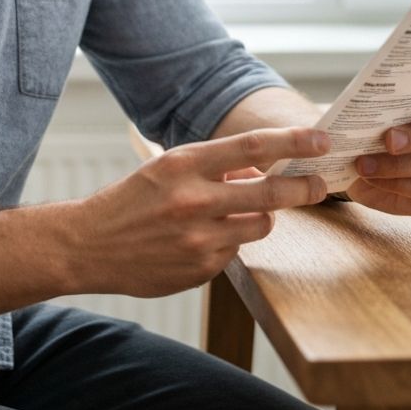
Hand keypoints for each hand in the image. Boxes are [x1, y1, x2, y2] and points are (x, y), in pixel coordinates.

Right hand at [67, 128, 329, 297]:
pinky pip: (235, 252)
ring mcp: (200, 239)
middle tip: (320, 184)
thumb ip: (212, 167)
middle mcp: (195, 200)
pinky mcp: (202, 269)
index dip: (292, 142)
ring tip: (238, 212)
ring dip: (261, 216)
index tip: (320, 140)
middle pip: (271, 192)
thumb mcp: (167, 168)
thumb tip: (256, 169)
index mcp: (184, 164)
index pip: (251, 146)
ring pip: (260, 224)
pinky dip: (229, 243)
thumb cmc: (131, 200)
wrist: (90, 244)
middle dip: (304, 187)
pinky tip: (199, 241)